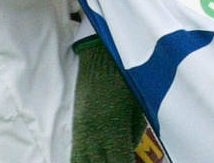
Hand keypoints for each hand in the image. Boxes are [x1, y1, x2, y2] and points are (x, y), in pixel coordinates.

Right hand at [70, 37, 146, 162]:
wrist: (101, 60)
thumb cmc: (125, 80)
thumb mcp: (137, 106)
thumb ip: (134, 133)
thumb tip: (130, 150)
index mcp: (115, 130)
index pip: (120, 162)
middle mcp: (96, 136)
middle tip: (122, 160)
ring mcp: (83, 134)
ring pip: (84, 162)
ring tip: (107, 158)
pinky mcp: (76, 128)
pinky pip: (76, 154)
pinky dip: (84, 160)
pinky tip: (93, 159)